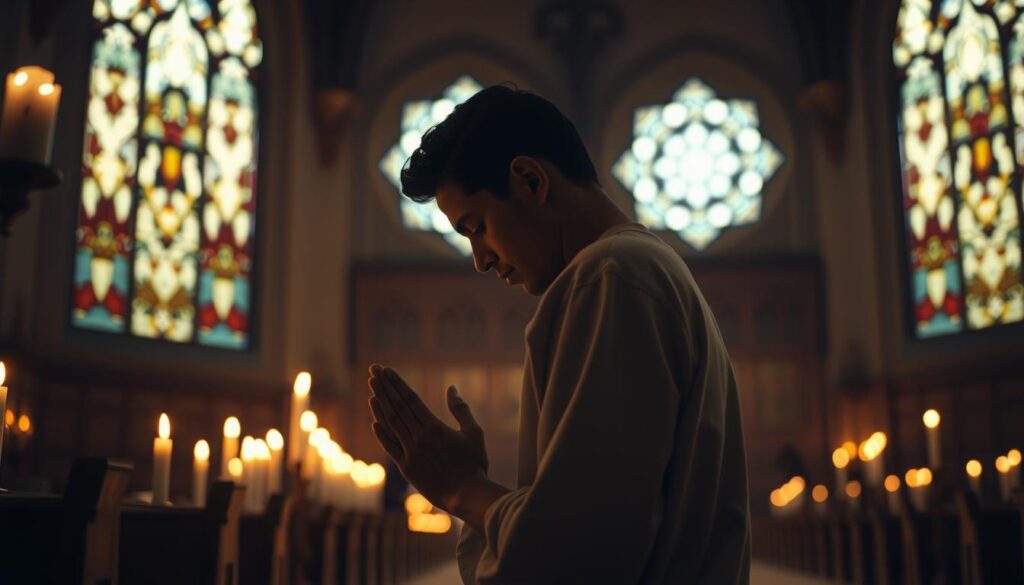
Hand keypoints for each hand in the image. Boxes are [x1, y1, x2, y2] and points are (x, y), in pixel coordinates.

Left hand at [367, 364, 489, 512]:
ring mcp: (410, 453)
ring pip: (390, 423)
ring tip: (372, 388)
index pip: (410, 399)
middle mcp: (419, 437)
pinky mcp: (406, 468)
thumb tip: (451, 388)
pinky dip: (381, 433)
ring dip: (380, 405)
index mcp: (434, 427)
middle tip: (373, 370)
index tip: (387, 370)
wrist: (467, 495)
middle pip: (397, 407)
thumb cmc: (474, 464)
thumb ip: (461, 409)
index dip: (397, 383)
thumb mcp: (474, 432)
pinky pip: (389, 447)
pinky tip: (374, 422)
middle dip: (384, 387)